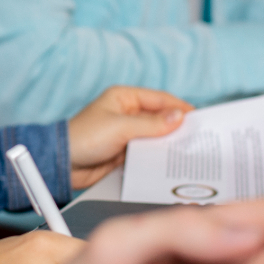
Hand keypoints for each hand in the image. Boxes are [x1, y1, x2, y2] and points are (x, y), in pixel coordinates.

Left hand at [67, 86, 189, 188]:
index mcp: (125, 98)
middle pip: (161, 118)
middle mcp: (128, 113)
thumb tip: (179, 117)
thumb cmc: (84, 138)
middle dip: (178, 128)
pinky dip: (160, 156)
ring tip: (191, 152)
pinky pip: (149, 152)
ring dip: (170, 144)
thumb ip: (151, 124)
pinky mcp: (126, 151)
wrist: (63, 164)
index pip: (160, 99)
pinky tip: (172, 163)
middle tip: (200, 138)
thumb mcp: (120, 128)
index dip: (181, 108)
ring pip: (157, 136)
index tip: (200, 119)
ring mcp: (127, 133)